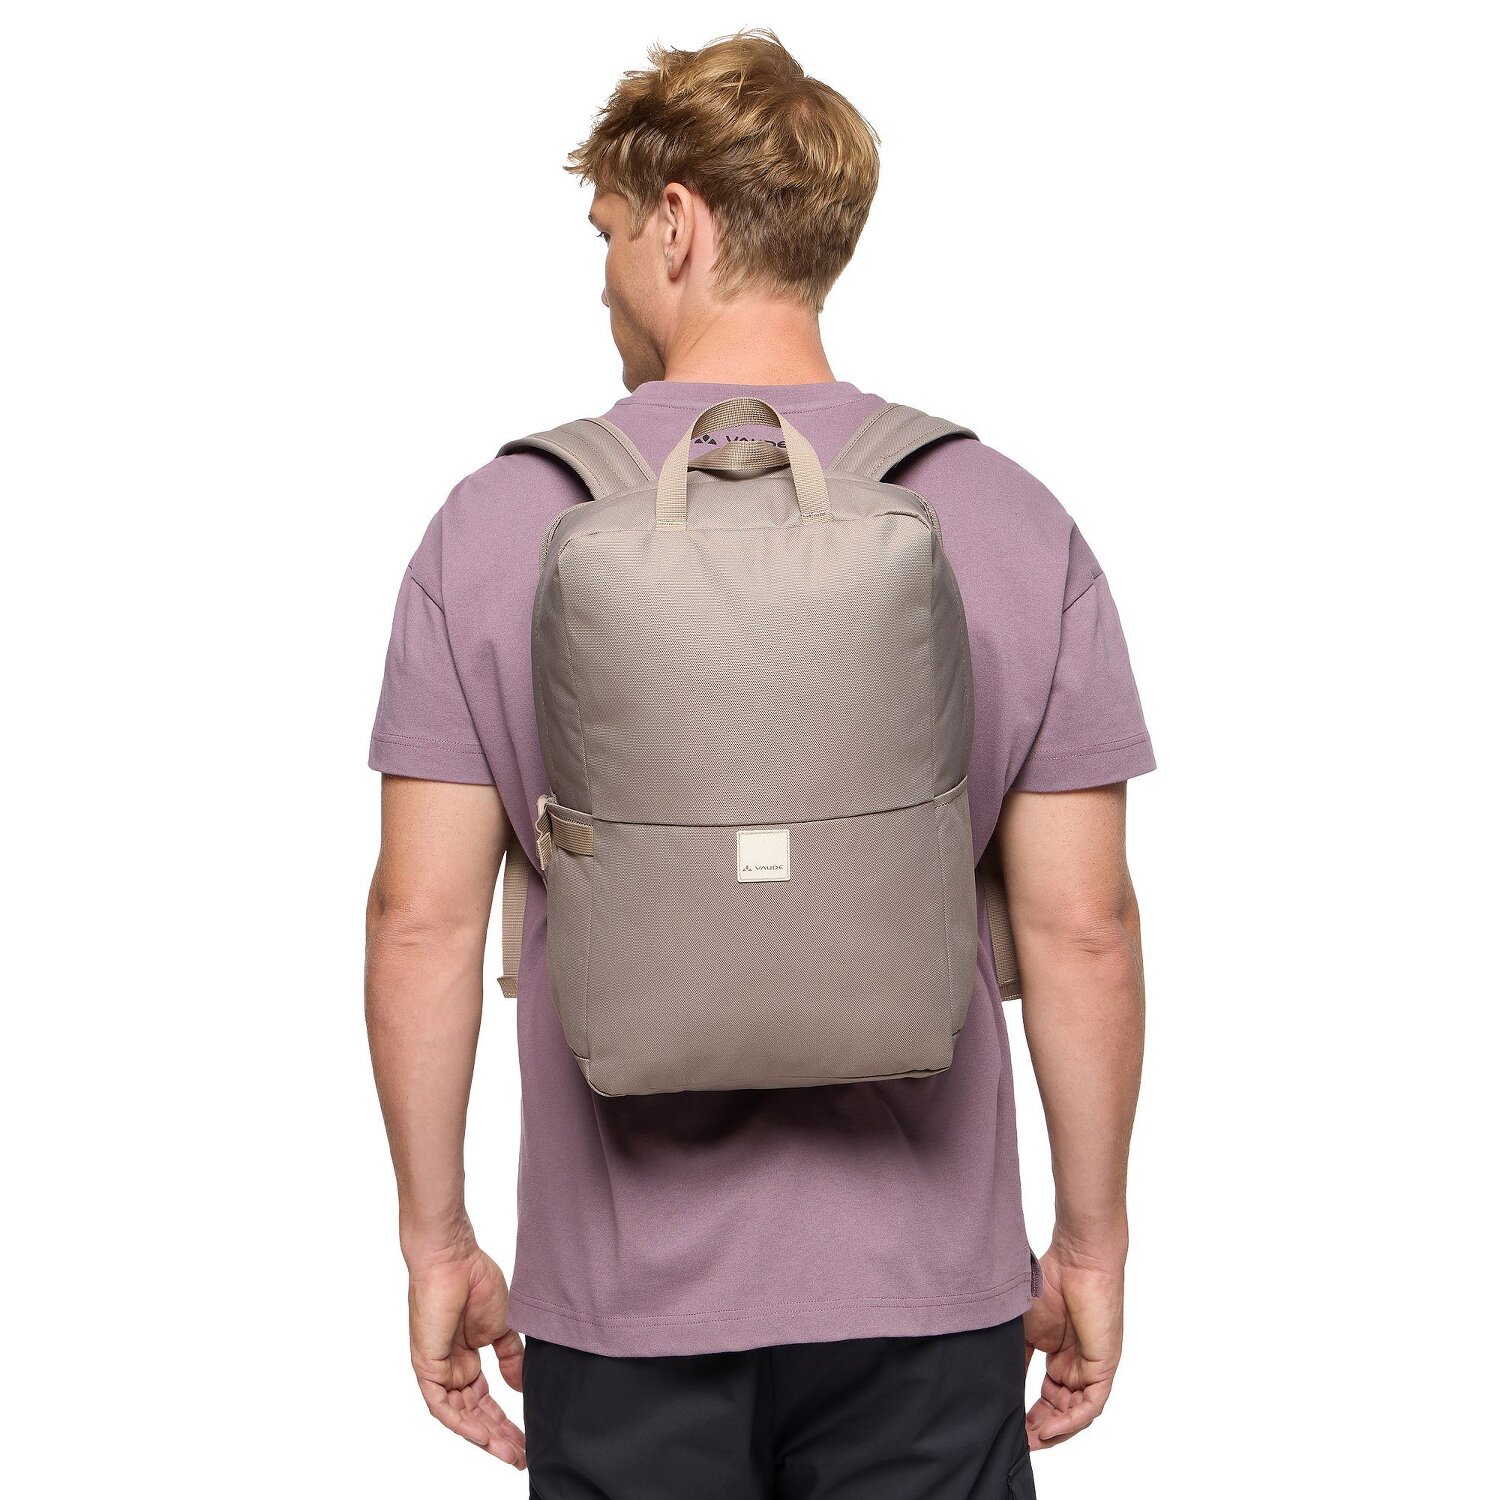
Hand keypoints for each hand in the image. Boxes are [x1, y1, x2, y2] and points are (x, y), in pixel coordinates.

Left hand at [407, 1240, 526, 1467]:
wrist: (454, 1258)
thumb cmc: (475, 1280)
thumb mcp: (502, 1327)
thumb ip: (511, 1359)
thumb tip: (521, 1387)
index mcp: (466, 1357)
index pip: (485, 1400)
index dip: (505, 1421)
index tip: (526, 1438)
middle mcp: (451, 1369)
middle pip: (475, 1413)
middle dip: (499, 1437)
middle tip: (521, 1456)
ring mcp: (438, 1370)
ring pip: (459, 1416)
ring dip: (484, 1437)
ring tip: (510, 1453)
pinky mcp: (426, 1367)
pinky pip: (442, 1406)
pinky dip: (463, 1423)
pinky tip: (483, 1436)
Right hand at [1021, 1243, 1123, 1449]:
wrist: (1077, 1258)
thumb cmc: (1049, 1282)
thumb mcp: (1022, 1327)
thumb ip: (1016, 1356)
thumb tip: (997, 1385)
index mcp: (1060, 1353)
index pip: (1047, 1395)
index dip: (1030, 1415)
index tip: (1010, 1429)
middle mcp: (1078, 1364)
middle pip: (1061, 1408)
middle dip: (1040, 1429)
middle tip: (1018, 1442)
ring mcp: (1092, 1367)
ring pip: (1076, 1412)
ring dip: (1054, 1430)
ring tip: (1030, 1441)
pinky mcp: (1104, 1366)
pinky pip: (1090, 1405)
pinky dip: (1070, 1420)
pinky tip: (1050, 1429)